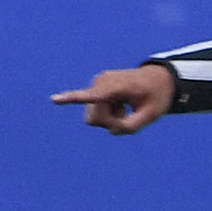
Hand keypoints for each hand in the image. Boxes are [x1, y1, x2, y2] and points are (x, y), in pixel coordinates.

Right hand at [51, 64, 176, 133]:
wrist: (158, 79)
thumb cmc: (157, 96)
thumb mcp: (151, 115)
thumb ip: (131, 126)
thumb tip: (110, 131)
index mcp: (117, 86)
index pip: (93, 96)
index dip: (72, 98)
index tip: (53, 99)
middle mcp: (101, 83)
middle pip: (95, 119)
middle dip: (110, 123)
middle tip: (129, 115)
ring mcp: (96, 85)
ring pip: (94, 118)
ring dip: (110, 118)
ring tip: (125, 107)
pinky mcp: (95, 90)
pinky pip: (96, 113)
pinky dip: (109, 114)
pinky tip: (120, 105)